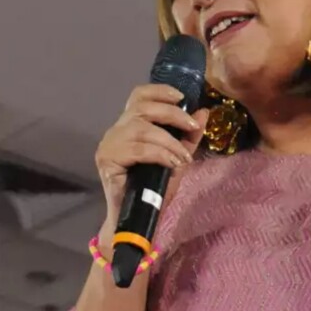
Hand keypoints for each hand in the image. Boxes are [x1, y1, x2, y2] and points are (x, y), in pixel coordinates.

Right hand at [94, 84, 209, 214]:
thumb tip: (204, 112)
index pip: (138, 96)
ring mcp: (109, 144)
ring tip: (182, 157)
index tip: (182, 96)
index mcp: (129, 126)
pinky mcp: (106, 159)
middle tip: (192, 126)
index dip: (159, 91)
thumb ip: (189, 138)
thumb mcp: (178, 160)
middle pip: (141, 108)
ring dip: (168, 141)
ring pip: (141, 128)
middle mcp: (116, 131)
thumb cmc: (154, 190)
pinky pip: (137, 149)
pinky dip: (159, 154)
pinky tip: (171, 163)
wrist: (137, 219)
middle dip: (172, 114)